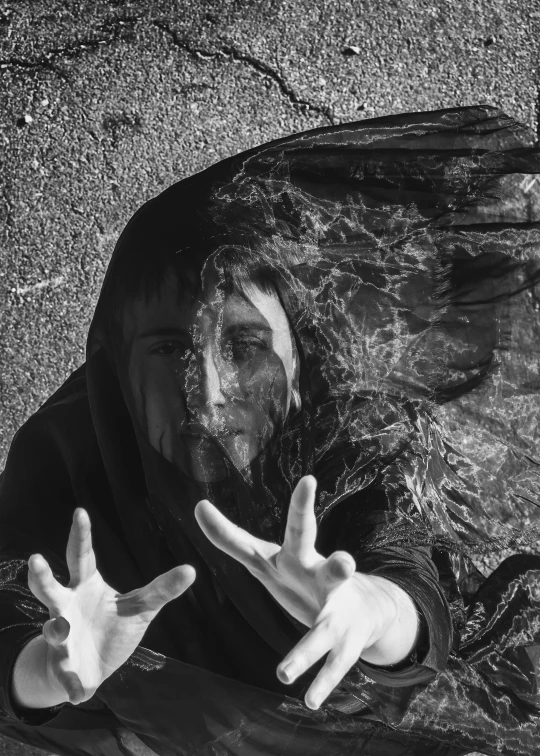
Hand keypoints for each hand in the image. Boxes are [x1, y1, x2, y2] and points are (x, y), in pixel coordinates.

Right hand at [14, 508, 194, 707]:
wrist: (90, 667)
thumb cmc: (113, 626)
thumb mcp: (140, 607)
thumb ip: (162, 589)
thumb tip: (192, 569)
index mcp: (85, 585)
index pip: (82, 556)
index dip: (81, 535)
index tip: (80, 512)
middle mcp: (67, 606)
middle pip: (50, 587)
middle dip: (42, 575)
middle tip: (35, 559)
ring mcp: (62, 636)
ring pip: (52, 628)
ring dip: (53, 628)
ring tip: (58, 626)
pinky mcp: (65, 666)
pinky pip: (67, 675)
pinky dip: (74, 684)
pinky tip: (81, 693)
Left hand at [195, 475, 417, 708]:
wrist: (364, 608)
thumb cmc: (303, 576)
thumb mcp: (267, 559)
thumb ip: (231, 538)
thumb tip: (197, 506)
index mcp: (293, 557)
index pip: (291, 529)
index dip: (297, 507)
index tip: (308, 480)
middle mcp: (316, 575)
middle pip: (315, 563)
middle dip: (321, 544)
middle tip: (343, 559)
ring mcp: (333, 610)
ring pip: (319, 630)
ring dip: (305, 650)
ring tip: (283, 671)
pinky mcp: (344, 643)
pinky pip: (331, 665)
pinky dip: (320, 683)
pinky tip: (309, 701)